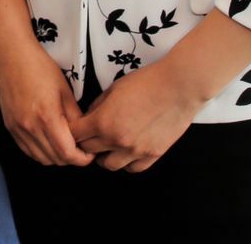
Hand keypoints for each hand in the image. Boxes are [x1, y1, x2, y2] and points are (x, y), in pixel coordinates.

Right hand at [0, 41, 92, 167]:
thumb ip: (75, 116)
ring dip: (56, 157)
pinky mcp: (10, 127)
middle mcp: (30, 127)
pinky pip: (27, 150)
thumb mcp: (65, 90)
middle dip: (71, 159)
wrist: (11, 56)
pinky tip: (48, 142)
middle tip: (81, 150)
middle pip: (55, 159)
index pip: (67, 153)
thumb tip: (83, 134)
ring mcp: (17, 129)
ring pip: (41, 158)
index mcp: (47, 117)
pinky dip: (40, 152)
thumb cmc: (39, 67)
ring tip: (65, 146)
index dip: (82, 158)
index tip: (89, 153)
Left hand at [72, 59, 203, 171]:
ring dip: (104, 156)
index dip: (73, 131)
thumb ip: (98, 105)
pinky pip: (133, 168)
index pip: (76, 135)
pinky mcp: (153, 155)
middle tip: (89, 136)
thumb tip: (89, 116)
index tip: (75, 128)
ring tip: (108, 145)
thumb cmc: (147, 82)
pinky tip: (127, 151)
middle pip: (89, 151)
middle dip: (85, 143)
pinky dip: (126, 163)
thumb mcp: (114, 88)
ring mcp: (135, 151)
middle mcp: (117, 140)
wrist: (178, 87)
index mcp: (103, 122)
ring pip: (109, 165)